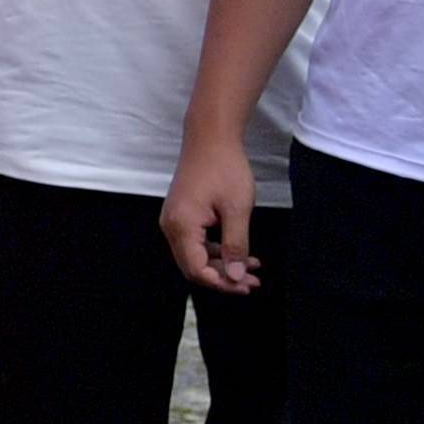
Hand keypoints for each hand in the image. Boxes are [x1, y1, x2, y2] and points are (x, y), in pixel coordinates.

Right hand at [158, 141, 262, 295]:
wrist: (210, 138)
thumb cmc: (224, 168)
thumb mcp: (237, 209)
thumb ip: (235, 245)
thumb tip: (235, 277)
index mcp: (181, 226)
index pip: (196, 269)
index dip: (221, 283)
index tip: (245, 286)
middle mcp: (171, 226)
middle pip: (194, 266)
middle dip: (223, 278)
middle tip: (252, 283)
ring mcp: (175, 221)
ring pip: (196, 256)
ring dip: (222, 265)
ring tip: (251, 269)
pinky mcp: (182, 215)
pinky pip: (196, 242)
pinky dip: (217, 251)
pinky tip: (239, 252)